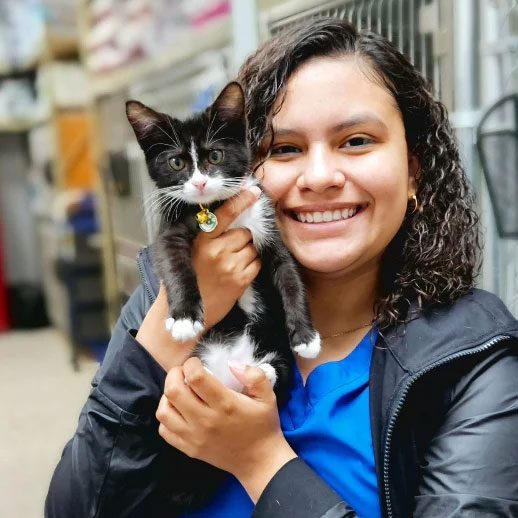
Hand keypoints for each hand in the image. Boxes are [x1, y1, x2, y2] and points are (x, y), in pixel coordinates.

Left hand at [156, 357, 296, 501]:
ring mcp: (194, 437)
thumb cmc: (262, 425)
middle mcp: (206, 420)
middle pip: (174, 391)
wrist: (259, 461)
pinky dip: (166, 416)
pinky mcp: (188, 449)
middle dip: (174, 374)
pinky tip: (178, 409)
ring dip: (167, 395)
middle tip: (183, 372)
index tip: (197, 362)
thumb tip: (231, 363)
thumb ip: (254, 375)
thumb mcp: (268, 396)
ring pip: (164, 411)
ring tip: (179, 390)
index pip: (196, 377)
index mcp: (225, 404)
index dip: (191, 363)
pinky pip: (164, 430)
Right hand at [192, 186, 261, 329]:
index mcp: (201, 241)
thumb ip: (208, 235)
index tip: (253, 192)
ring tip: (232, 262)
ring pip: (252, 247)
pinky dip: (252, 265)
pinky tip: (238, 271)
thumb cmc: (190, 278)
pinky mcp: (241, 281)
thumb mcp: (190, 251)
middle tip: (230, 249)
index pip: (224, 215)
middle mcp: (216, 251)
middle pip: (244, 232)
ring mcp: (230, 266)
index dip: (240, 201)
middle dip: (242, 238)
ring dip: (248, 251)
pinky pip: (257, 263)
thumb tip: (233, 217)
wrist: (192, 311)